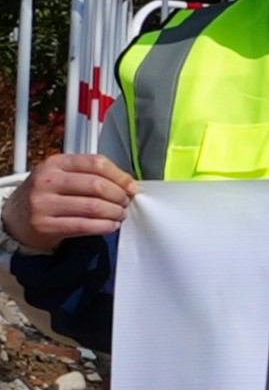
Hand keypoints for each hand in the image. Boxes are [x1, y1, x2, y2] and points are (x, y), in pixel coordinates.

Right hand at [6, 147, 124, 253]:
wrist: (16, 217)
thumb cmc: (47, 194)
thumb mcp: (61, 175)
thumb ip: (89, 174)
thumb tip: (128, 183)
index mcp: (55, 163)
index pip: (96, 163)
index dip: (120, 176)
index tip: (132, 187)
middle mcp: (47, 181)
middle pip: (97, 185)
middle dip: (119, 196)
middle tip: (125, 202)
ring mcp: (44, 203)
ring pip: (93, 207)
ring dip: (114, 212)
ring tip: (119, 214)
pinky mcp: (45, 225)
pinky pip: (84, 226)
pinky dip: (104, 226)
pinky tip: (110, 225)